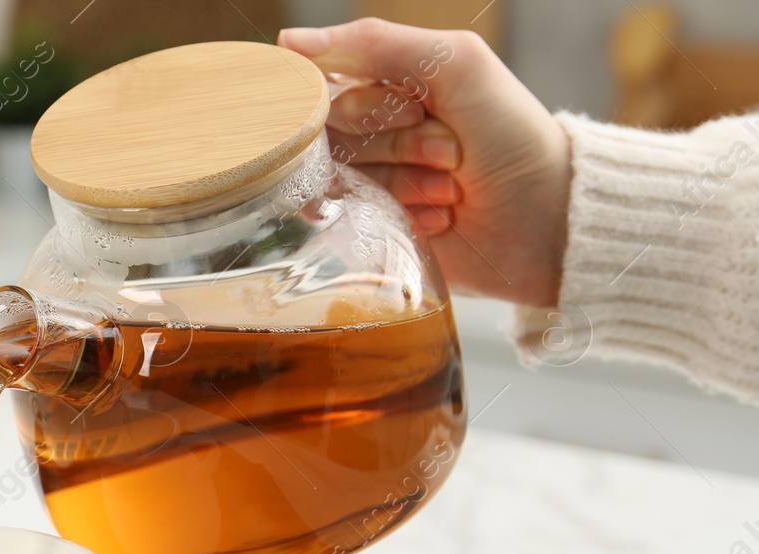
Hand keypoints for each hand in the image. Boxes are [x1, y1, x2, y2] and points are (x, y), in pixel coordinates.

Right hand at [278, 18, 570, 305]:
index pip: (328, 90)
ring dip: (406, 185)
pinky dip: (403, 218)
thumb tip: (288, 40)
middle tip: (450, 152)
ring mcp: (372, 185)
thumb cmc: (511, 133)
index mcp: (388, 87)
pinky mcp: (374, 231)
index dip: (370, 105)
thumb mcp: (455, 64)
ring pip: (344, 184)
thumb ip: (373, 43)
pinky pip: (352, 225)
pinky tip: (440, 217)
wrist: (546, 216)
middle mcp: (372, 134)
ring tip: (452, 188)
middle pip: (334, 140)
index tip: (417, 110)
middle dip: (398, 146)